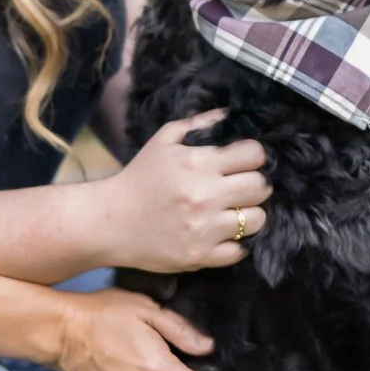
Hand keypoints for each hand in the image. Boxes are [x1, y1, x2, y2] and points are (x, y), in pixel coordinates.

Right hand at [100, 109, 269, 271]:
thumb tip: (231, 115)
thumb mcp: (164, 140)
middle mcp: (204, 195)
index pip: (254, 155)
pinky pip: (240, 250)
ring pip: (257, 220)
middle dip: (256, 184)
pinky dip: (235, 244)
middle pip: (261, 187)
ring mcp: (204, 229)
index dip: (253, 156)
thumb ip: (199, 124)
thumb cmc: (139, 177)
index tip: (245, 162)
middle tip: (241, 187)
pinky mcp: (200, 255)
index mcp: (197, 163)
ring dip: (250, 214)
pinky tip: (222, 234)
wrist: (109, 221)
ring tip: (233, 211)